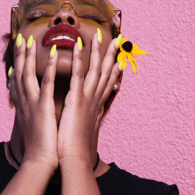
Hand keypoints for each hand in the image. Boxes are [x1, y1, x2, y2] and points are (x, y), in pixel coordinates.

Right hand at [9, 35, 58, 170]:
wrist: (39, 162)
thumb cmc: (40, 148)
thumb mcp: (35, 127)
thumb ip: (35, 116)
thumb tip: (36, 110)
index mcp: (23, 107)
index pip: (17, 82)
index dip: (16, 66)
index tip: (17, 54)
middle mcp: (25, 102)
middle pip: (19, 74)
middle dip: (19, 56)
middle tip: (20, 39)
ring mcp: (32, 104)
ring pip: (28, 75)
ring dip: (28, 56)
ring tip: (30, 40)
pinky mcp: (43, 107)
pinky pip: (46, 83)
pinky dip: (48, 68)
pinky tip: (52, 54)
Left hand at [57, 33, 121, 166]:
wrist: (74, 159)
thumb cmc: (76, 147)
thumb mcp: (85, 129)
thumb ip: (89, 119)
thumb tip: (94, 116)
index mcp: (95, 105)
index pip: (107, 83)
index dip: (114, 69)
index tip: (119, 57)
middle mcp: (94, 99)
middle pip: (106, 73)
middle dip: (112, 55)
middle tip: (118, 39)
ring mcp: (87, 98)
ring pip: (95, 70)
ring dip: (98, 51)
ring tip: (101, 35)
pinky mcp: (76, 99)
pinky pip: (78, 75)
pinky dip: (80, 59)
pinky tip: (80, 46)